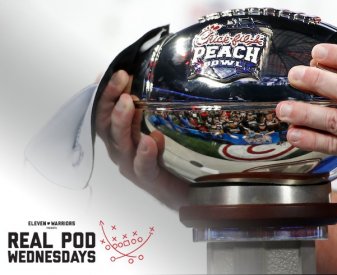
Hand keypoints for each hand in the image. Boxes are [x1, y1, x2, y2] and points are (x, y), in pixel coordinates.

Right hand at [95, 70, 187, 209]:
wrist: (181, 192)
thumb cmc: (163, 157)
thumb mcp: (153, 127)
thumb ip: (146, 110)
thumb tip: (144, 81)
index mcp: (119, 135)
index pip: (104, 110)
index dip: (104, 91)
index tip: (112, 70)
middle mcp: (120, 149)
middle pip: (106, 124)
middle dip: (110, 99)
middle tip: (121, 78)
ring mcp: (132, 165)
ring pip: (120, 143)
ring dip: (122, 121)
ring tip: (128, 102)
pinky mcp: (148, 179)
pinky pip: (143, 166)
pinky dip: (145, 153)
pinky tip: (150, 140)